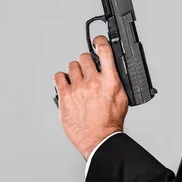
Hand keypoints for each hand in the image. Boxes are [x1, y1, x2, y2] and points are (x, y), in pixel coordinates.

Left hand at [54, 35, 128, 159]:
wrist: (99, 139)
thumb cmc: (110, 123)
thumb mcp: (122, 99)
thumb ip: (115, 82)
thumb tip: (111, 71)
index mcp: (110, 81)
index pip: (104, 51)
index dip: (100, 42)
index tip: (97, 41)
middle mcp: (93, 82)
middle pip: (84, 57)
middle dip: (86, 62)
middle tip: (88, 71)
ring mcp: (78, 88)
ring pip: (71, 66)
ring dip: (75, 71)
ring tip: (78, 81)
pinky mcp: (65, 96)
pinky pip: (58, 77)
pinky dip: (62, 79)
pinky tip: (67, 85)